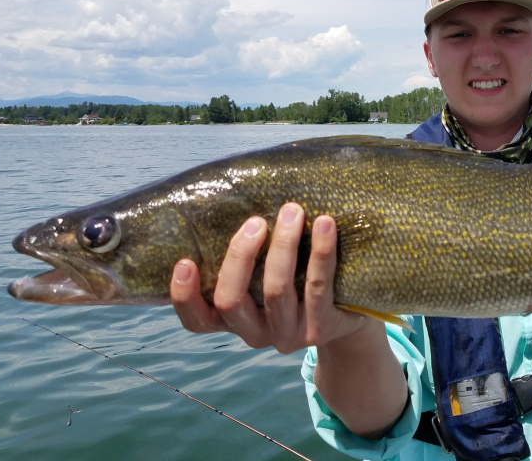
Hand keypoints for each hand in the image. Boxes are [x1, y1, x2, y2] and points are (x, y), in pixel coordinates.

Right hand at [170, 203, 373, 353]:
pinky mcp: (320, 329)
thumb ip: (248, 255)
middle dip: (239, 256)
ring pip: (275, 291)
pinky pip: (318, 286)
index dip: (184, 296)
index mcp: (233, 321)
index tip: (185, 261)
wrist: (347, 318)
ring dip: (282, 246)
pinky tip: (325, 223)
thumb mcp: (266, 276)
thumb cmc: (296, 283)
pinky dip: (320, 252)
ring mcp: (287, 335)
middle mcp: (254, 334)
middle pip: (230, 301)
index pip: (197, 321)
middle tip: (255, 221)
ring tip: (292, 210)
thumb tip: (235, 197)